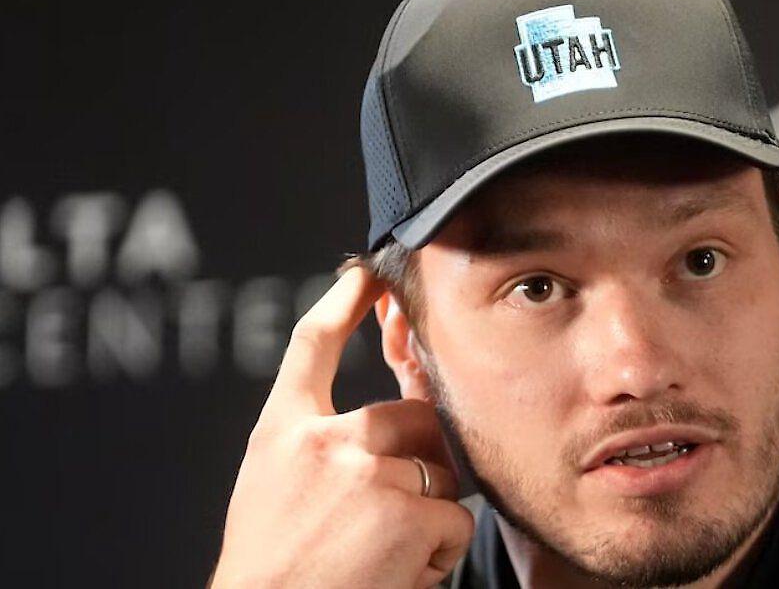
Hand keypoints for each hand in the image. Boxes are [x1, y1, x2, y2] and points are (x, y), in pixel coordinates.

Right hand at [211, 267, 472, 588]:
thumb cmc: (272, 567)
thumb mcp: (272, 488)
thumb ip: (320, 448)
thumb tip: (390, 424)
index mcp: (282, 433)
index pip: (312, 345)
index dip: (344, 302)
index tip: (368, 272)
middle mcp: (324, 443)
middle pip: (413, 416)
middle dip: (423, 458)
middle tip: (393, 512)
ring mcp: (368, 475)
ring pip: (442, 473)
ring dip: (428, 514)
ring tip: (381, 554)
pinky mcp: (408, 515)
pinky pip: (455, 521)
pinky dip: (437, 554)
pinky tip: (396, 575)